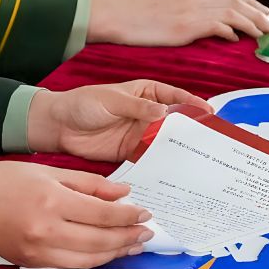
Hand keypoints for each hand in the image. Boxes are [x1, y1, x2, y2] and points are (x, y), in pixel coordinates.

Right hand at [0, 160, 153, 268]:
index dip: (128, 217)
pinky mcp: (31, 263)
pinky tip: (106, 251)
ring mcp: (37, 251)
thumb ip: (90, 184)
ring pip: (88, 259)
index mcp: (52, 201)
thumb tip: (124, 195)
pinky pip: (70, 264)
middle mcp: (45, 230)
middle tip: (147, 233)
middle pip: (99, 241)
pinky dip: (92, 260)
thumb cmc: (6, 180)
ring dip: (115, 254)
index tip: (146, 214)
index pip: (102, 214)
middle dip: (127, 238)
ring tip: (133, 245)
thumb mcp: (50, 171)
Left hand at [26, 80, 212, 161]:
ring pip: (165, 142)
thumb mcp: (112, 99)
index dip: (192, 104)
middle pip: (175, 122)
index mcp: (146, 93)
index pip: (175, 97)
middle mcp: (148, 114)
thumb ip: (137, 107)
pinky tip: (172, 174)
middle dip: (191, 130)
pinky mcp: (130, 153)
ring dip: (179, 150)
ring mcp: (140, 135)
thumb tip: (163, 112)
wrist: (58, 125)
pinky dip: (160, 166)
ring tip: (198, 161)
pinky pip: (150, 159)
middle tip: (210, 142)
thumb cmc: (84, 103)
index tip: (208, 113)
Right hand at [88, 0, 268, 44]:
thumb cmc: (138, 15)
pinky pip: (217, 24)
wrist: (118, 14)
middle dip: (257, 11)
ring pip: (232, 10)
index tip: (262, 12)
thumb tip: (212, 25)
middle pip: (236, 0)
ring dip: (252, 21)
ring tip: (265, 31)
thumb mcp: (168, 5)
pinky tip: (238, 38)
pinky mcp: (186, 23)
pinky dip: (231, 30)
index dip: (248, 3)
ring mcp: (192, 8)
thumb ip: (191, 10)